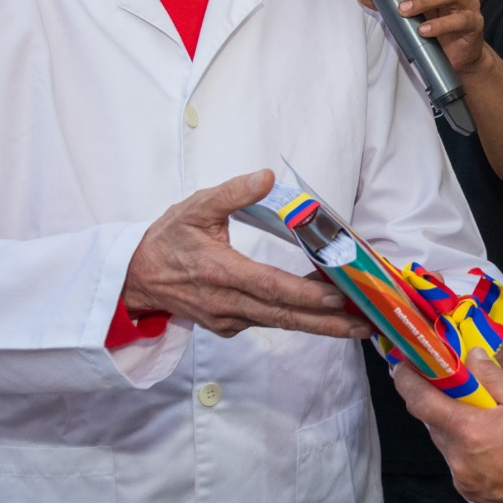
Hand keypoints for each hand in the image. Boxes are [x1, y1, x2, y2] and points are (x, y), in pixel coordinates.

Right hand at [123, 169, 371, 339]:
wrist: (136, 277)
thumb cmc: (168, 239)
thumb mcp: (195, 207)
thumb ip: (232, 193)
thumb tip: (265, 177)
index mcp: (219, 272)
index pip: (269, 286)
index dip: (304, 294)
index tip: (336, 295)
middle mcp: (226, 303)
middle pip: (284, 315)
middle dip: (328, 321)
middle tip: (366, 322)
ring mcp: (228, 318)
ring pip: (280, 321)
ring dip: (319, 322)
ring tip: (357, 319)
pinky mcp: (229, 325)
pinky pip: (269, 320)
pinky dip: (297, 317)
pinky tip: (323, 310)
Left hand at [362, 0, 486, 74]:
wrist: (459, 54)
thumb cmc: (434, 25)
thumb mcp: (408, 11)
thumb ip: (386, 1)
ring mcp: (468, 1)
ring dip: (423, 0)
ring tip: (403, 11)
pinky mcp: (474, 22)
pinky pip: (460, 20)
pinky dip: (439, 25)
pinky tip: (423, 30)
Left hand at [394, 348, 502, 502]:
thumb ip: (494, 378)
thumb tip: (472, 357)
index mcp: (470, 433)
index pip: (420, 403)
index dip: (406, 381)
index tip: (403, 366)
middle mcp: (460, 463)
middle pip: (434, 425)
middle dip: (440, 403)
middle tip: (456, 384)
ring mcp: (467, 485)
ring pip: (449, 447)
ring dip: (457, 428)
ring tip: (486, 416)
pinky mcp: (478, 500)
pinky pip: (463, 467)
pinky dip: (470, 451)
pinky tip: (497, 445)